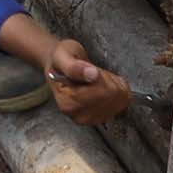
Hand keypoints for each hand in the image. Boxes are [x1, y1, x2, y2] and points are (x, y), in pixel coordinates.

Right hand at [0, 12, 127, 122]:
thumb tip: (92, 74)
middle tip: (95, 72)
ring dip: (113, 88)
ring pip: (117, 104)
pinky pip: (117, 107)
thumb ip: (77, 65)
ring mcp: (86, 119)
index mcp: (69, 102)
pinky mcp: (93, 119)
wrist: (55, 63)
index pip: (104, 93)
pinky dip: (115, 95)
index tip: (94, 69)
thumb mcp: (66, 54)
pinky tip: (104, 87)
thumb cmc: (60, 56)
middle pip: (113, 99)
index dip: (106, 79)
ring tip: (98, 78)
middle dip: (110, 82)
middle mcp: (76, 115)